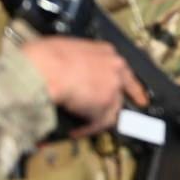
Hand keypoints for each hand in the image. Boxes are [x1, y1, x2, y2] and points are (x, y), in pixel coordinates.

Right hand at [22, 37, 146, 137]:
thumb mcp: (67, 48)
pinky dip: (88, 129)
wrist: (45, 68)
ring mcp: (112, 87)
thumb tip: (69, 70)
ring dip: (98, 118)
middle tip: (121, 111)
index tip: (134, 91)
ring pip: (113, 108)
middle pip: (123, 89)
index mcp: (105, 51)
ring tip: (84, 125)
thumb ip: (78, 60)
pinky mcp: (105, 104)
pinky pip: (100, 123)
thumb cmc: (45, 57)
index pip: (121, 68)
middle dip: (118, 102)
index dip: (126, 81)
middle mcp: (114, 67)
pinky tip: (76, 130)